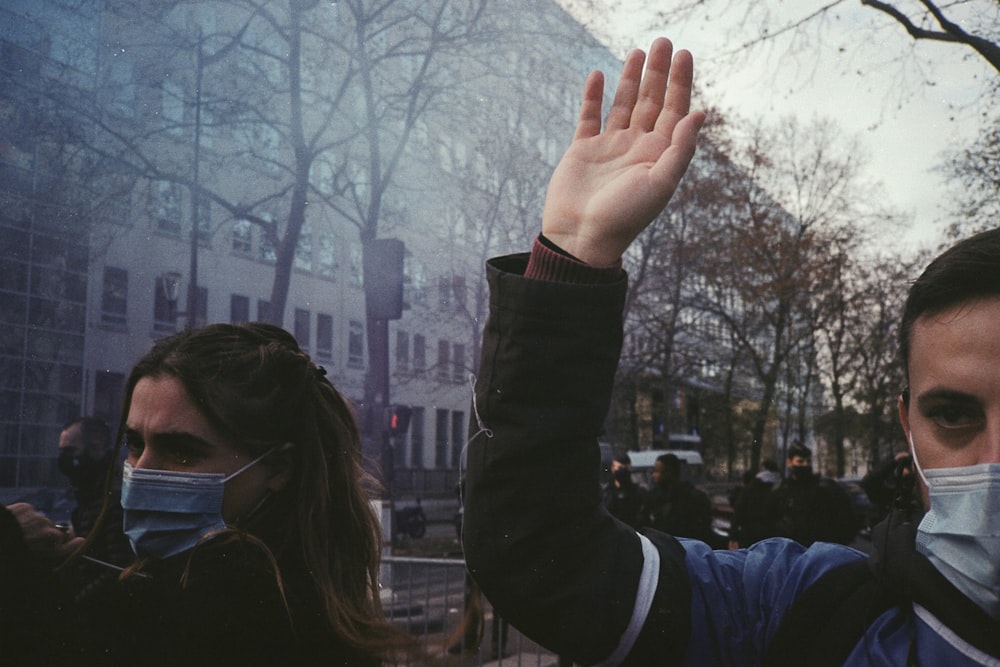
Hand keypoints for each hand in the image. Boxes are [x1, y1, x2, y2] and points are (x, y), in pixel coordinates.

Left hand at [7, 502, 83, 561]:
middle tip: (35, 542)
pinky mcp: (27, 508)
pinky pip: (31, 513)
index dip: (73, 543)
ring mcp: (39, 519)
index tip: (74, 541)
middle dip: (50, 536)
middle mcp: (50, 534)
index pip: (75, 544)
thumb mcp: (32, 562)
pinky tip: (14, 524)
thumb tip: (80, 541)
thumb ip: (55, 554)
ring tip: (20, 533)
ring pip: (42, 522)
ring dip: (35, 527)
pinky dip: (25, 518)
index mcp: (52, 550)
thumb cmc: (11, 554)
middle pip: (57, 532)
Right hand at [542, 38, 704, 266]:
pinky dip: (593, 96)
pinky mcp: (583, 150)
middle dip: (658, 72)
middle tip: (663, 41)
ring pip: (624, 104)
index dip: (680, 82)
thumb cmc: (624, 217)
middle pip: (652, 101)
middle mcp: (637, 147)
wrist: (582, 237)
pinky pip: (590, 117)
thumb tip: (700, 113)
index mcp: (658, 155)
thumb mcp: (660, 184)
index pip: (675, 111)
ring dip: (631, 78)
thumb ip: (680, 149)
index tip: (684, 54)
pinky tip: (597, 75)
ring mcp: (609, 147)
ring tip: (638, 51)